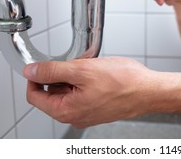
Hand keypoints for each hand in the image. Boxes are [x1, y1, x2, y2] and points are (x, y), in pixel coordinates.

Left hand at [23, 57, 154, 127]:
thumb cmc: (123, 83)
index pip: (35, 97)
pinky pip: (81, 93)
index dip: (34, 77)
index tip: (40, 65)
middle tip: (74, 63)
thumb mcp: (82, 70)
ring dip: (73, 77)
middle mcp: (75, 116)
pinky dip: (84, 81)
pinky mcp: (96, 108)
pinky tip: (97, 74)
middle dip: (59, 75)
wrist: (149, 90)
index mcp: (66, 111)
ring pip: (68, 92)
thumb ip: (53, 71)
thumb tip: (31, 71)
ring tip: (90, 68)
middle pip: (51, 94)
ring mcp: (86, 113)